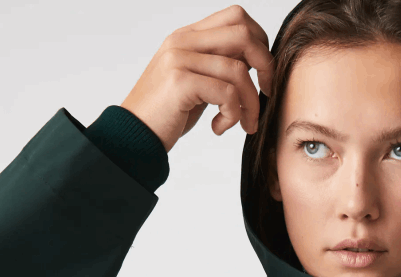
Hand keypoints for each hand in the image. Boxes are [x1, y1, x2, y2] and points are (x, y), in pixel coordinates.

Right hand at [120, 4, 274, 152]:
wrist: (134, 134)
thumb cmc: (167, 113)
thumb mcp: (196, 83)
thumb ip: (217, 68)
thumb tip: (254, 66)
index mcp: (188, 36)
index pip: (236, 18)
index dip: (260, 44)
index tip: (263, 76)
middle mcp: (183, 41)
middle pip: (243, 34)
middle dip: (265, 67)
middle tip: (266, 95)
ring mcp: (180, 60)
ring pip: (238, 70)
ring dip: (250, 103)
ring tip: (244, 124)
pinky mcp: (180, 83)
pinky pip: (226, 93)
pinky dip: (232, 115)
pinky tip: (219, 127)